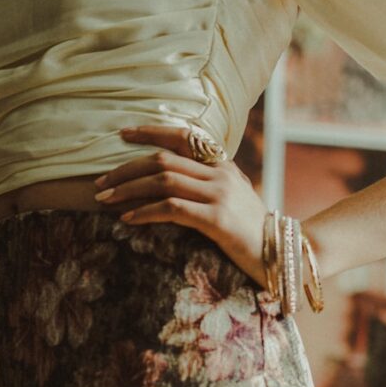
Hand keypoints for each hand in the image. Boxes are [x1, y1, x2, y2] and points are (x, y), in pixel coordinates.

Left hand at [93, 125, 267, 288]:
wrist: (284, 255)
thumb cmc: (251, 233)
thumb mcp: (231, 200)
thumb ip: (206, 187)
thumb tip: (167, 184)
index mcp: (222, 166)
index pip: (183, 136)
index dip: (150, 132)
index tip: (123, 134)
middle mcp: (220, 174)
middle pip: (163, 160)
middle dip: (126, 169)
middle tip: (100, 183)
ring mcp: (220, 195)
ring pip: (163, 181)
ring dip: (128, 189)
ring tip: (104, 200)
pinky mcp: (217, 219)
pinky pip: (172, 209)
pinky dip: (144, 212)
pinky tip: (127, 219)